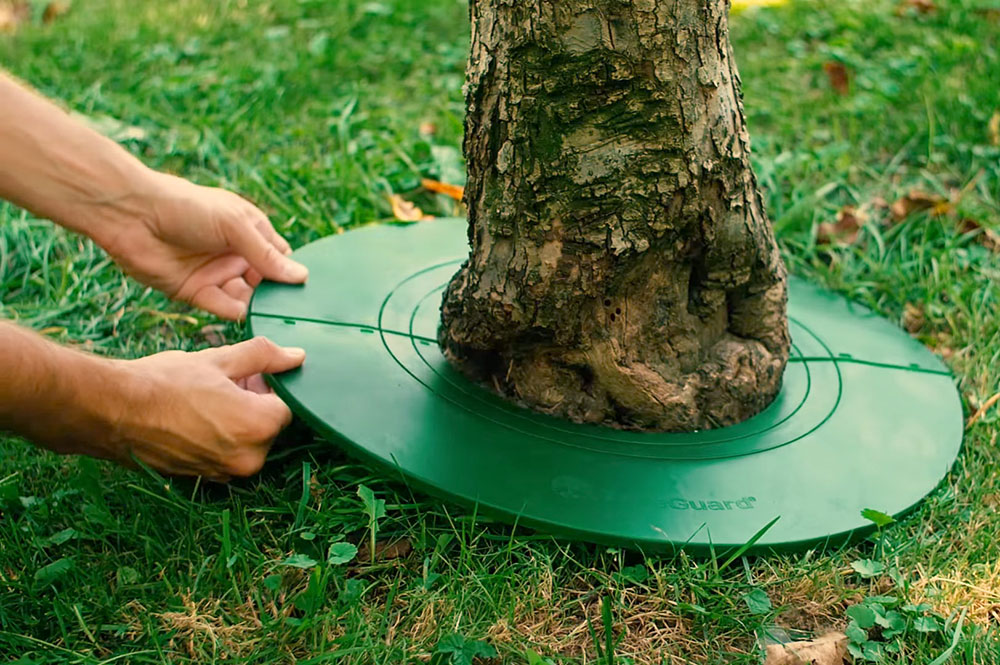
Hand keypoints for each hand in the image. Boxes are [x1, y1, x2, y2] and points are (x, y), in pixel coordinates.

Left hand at [98, 172, 307, 319]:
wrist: (132, 215)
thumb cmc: (187, 207)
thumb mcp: (235, 225)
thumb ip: (267, 254)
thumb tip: (301, 276)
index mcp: (249, 230)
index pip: (279, 257)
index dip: (291, 272)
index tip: (309, 290)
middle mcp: (234, 254)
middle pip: (265, 281)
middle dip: (278, 295)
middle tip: (297, 312)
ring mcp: (216, 273)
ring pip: (246, 296)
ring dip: (259, 306)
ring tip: (277, 318)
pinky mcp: (195, 292)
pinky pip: (222, 306)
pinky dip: (236, 312)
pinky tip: (247, 314)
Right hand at [107, 337, 305, 480]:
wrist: (111, 412)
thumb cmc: (165, 383)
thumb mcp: (220, 360)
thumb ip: (264, 357)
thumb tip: (296, 357)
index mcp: (259, 427)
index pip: (287, 406)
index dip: (269, 387)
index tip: (249, 375)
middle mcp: (248, 458)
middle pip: (268, 427)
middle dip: (255, 403)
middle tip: (227, 383)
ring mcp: (225, 473)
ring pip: (247, 442)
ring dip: (237, 421)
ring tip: (207, 398)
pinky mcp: (204, 479)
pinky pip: (225, 455)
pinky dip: (219, 438)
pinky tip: (195, 417)